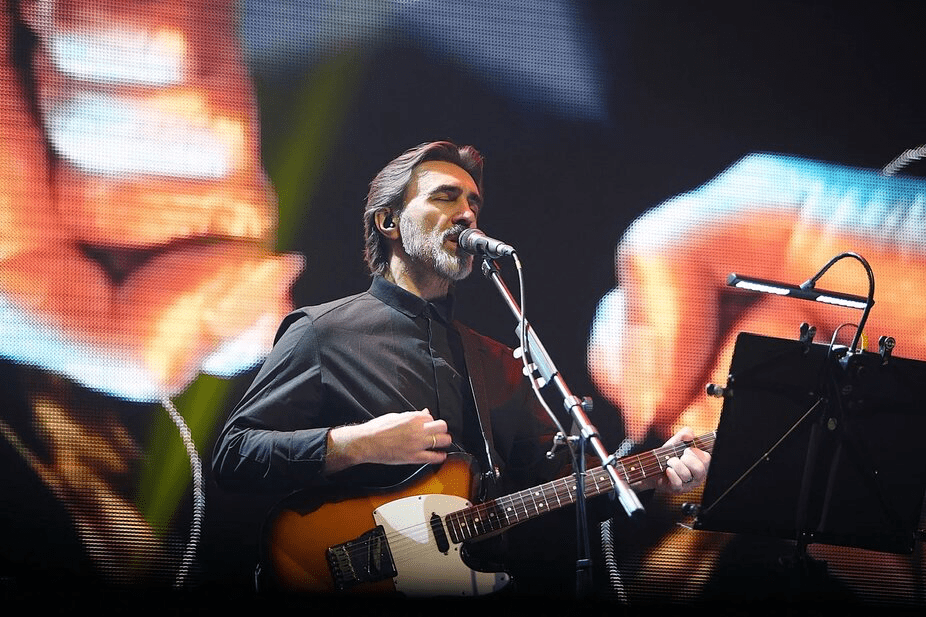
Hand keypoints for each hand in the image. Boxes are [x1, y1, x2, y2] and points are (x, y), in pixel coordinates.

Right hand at [324, 409, 451, 473]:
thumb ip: (412, 415)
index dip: (429, 421)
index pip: (431, 416)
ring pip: (443, 440)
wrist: (367, 442)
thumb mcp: (396, 416)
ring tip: (442, 443)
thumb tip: (424, 413)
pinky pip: (434, 457)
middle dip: (442, 429)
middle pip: (442, 426)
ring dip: (444, 441)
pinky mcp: (414, 457)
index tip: (427, 425)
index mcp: (413, 418)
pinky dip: (440, 456)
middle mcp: (418, 430)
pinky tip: (440, 455)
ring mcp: (418, 444)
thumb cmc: (378, 428)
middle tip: (439, 432)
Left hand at [654, 426, 710, 495]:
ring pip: (686, 475)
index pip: (707, 459)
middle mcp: (697, 476)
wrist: (652, 467)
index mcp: (701, 464)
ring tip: (670, 462)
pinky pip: (677, 483)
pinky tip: (668, 470)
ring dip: (675, 464)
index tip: (686, 450)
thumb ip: (684, 434)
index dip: (696, 452)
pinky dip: (671, 473)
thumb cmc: (668, 456)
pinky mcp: (678, 489)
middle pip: (699, 469)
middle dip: (687, 459)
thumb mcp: (676, 442)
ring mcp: (688, 484)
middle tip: (679, 457)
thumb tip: (690, 435)